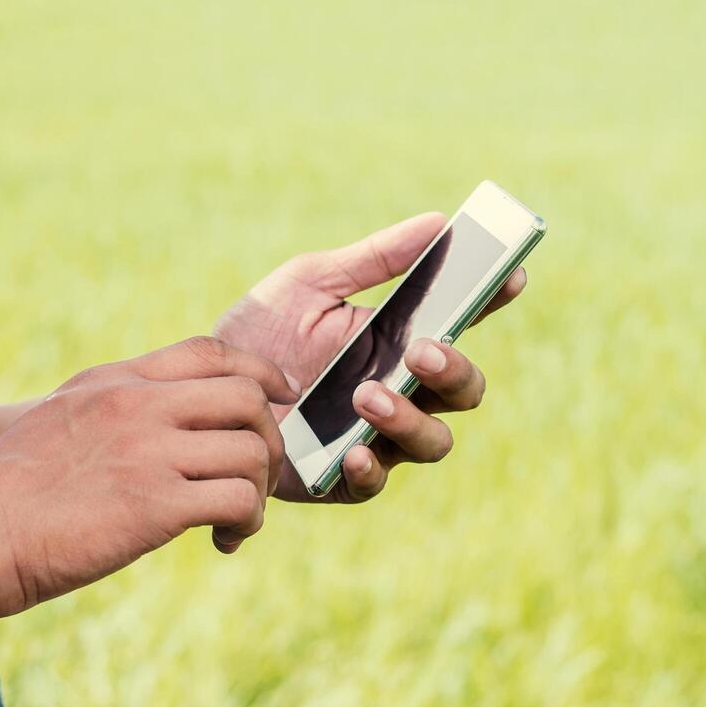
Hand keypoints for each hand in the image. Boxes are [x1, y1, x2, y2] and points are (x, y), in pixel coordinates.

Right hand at [0, 337, 298, 617]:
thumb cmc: (3, 497)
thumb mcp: (57, 425)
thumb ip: (111, 417)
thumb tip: (160, 435)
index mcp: (112, 381)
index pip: (209, 351)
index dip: (260, 373)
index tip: (281, 398)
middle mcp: (135, 404)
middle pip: (247, 399)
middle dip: (268, 441)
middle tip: (252, 481)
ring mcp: (147, 450)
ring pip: (252, 452)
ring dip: (258, 493)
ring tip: (234, 523)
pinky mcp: (154, 504)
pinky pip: (238, 500)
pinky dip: (245, 523)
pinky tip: (220, 542)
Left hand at [213, 213, 528, 502]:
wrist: (196, 391)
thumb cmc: (259, 334)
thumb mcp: (308, 284)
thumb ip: (372, 259)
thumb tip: (439, 222)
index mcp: (401, 342)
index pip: (462, 324)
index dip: (492, 301)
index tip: (509, 276)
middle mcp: (402, 393)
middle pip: (463, 391)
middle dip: (455, 371)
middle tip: (423, 352)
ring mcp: (376, 439)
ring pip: (431, 442)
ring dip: (410, 420)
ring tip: (367, 396)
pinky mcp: (339, 480)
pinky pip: (372, 484)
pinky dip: (368, 469)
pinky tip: (350, 452)